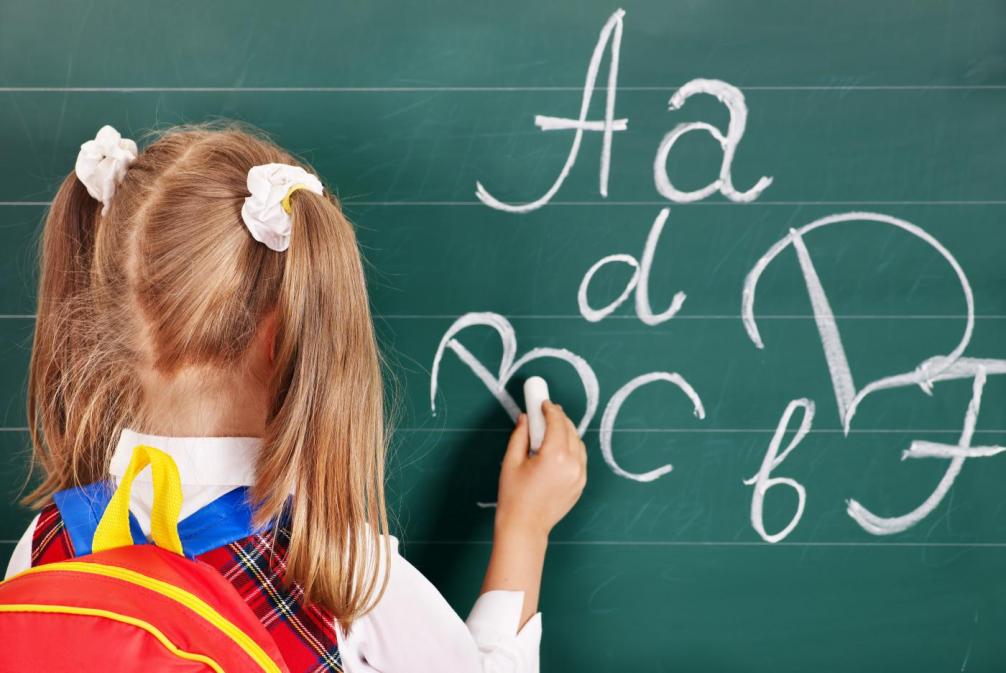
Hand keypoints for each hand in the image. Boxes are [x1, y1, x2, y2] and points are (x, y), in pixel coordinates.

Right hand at [495, 400, 587, 538]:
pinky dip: (571, 448)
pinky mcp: (580, 484)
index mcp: (554, 456)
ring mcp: (579, 475)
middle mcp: (572, 464)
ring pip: (578, 443)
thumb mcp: (511, 461)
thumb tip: (525, 418)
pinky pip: (580, 458)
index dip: (550, 409)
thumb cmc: (514, 496)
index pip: (557, 422)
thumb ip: (520, 435)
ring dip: (566, 432)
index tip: (542, 402)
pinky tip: (558, 448)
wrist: (525, 527)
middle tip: (546, 412)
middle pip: (570, 430)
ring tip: (551, 429)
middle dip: (559, 418)